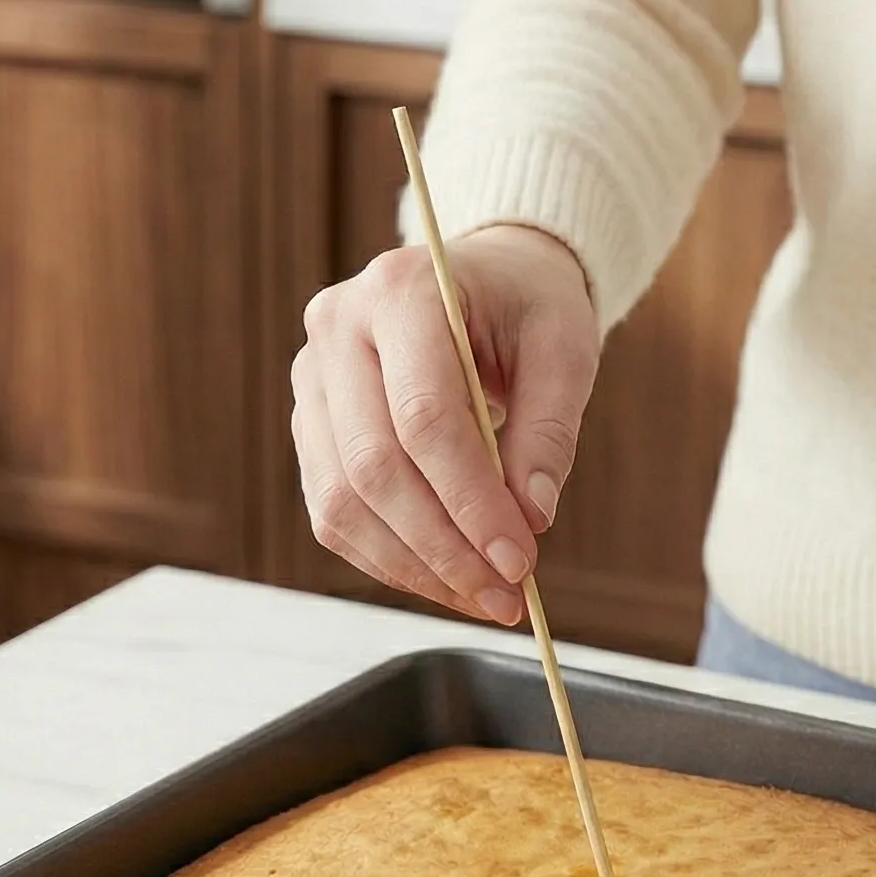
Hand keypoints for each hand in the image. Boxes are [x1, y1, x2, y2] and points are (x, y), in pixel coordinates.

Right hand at [292, 224, 599, 624]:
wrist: (483, 280)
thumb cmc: (526, 307)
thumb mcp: (565, 348)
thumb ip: (551, 429)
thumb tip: (530, 516)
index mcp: (400, 291)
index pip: (423, 416)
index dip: (470, 499)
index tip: (521, 558)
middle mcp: (336, 328)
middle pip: (374, 465)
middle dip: (443, 545)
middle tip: (505, 593)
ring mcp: (311, 377)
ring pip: (341, 499)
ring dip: (413, 565)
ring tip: (482, 595)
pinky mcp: (310, 423)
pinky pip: (333, 510)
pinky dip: (388, 557)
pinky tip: (444, 577)